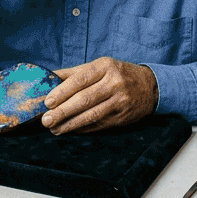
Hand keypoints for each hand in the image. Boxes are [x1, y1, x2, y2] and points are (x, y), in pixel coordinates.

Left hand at [40, 58, 157, 133]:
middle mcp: (114, 83)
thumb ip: (73, 73)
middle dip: (63, 111)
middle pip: (85, 99)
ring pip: (91, 115)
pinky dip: (82, 128)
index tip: (47, 102)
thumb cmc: (117, 74)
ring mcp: (120, 101)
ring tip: (55, 129)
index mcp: (105, 67)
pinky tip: (70, 130)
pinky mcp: (122, 117)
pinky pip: (99, 125)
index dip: (62, 92)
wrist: (150, 86)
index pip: (80, 79)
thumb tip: (47, 78)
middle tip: (46, 120)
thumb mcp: (99, 67)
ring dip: (70, 124)